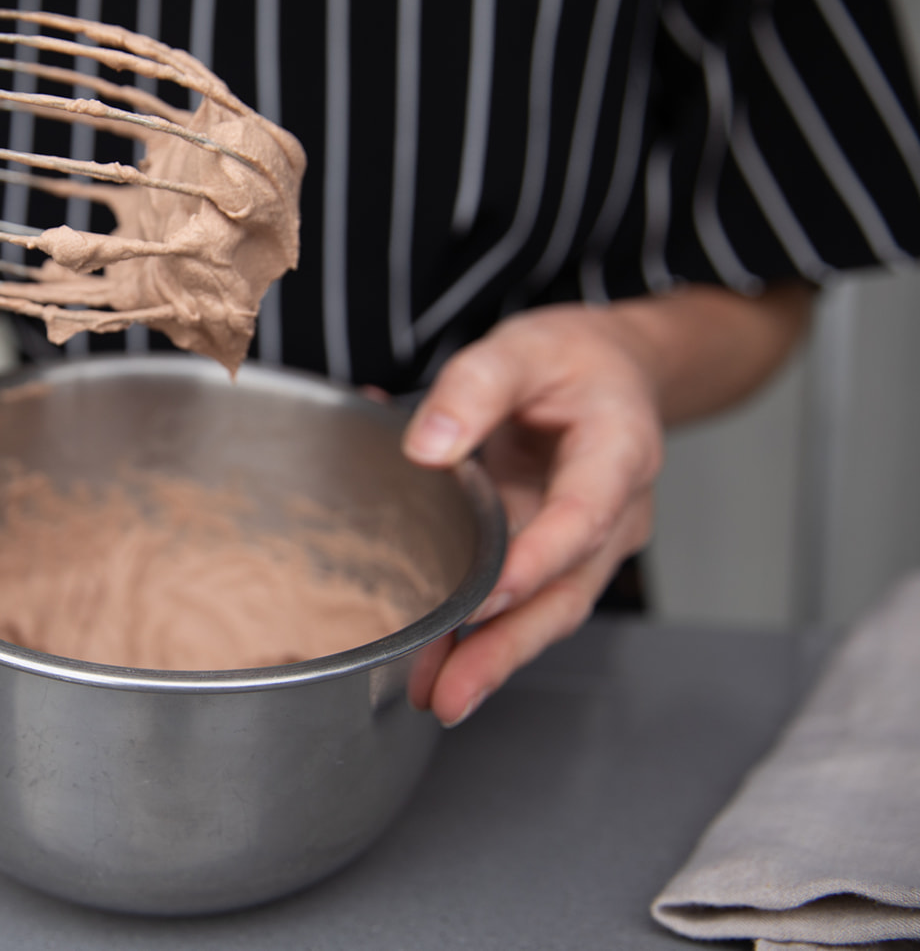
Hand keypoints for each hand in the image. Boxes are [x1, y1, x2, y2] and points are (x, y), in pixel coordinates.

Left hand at [396, 283, 813, 726]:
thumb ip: (472, 388)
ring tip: (434, 694)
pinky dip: (483, 637)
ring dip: (492, 657)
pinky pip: (525, 603)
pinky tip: (435, 663)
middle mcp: (615, 512)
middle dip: (508, 647)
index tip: (489, 596)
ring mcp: (589, 545)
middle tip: (451, 692)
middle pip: (567, 592)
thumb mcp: (520, 349)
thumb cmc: (570, 361)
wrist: (612, 372)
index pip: (583, 517)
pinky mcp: (557, 559)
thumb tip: (425, 447)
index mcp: (618, 452)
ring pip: (547, 612)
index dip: (537, 561)